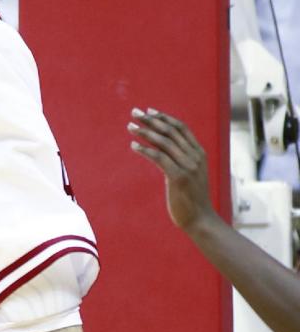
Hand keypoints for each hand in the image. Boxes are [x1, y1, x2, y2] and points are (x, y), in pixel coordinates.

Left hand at [127, 107, 216, 233]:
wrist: (200, 220)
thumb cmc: (192, 198)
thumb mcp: (190, 174)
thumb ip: (181, 160)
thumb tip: (162, 148)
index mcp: (199, 153)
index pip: (181, 128)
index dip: (164, 118)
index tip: (149, 111)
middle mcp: (195, 157)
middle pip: (170, 131)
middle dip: (151, 120)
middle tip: (135, 113)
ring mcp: (188, 167)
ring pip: (164, 142)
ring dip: (144, 132)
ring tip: (130, 126)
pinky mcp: (179, 177)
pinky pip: (159, 157)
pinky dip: (145, 149)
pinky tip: (133, 145)